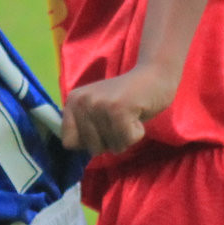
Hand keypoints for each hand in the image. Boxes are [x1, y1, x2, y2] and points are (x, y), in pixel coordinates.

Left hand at [60, 63, 178, 154]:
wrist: (154, 75)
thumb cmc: (127, 98)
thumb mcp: (97, 111)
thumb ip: (84, 127)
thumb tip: (71, 148)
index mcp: (73, 102)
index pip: (68, 142)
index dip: (89, 142)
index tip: (102, 127)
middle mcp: (81, 101)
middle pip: (92, 149)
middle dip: (111, 141)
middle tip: (120, 119)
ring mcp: (99, 105)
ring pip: (112, 147)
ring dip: (125, 137)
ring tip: (129, 115)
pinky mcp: (118, 109)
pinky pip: (127, 140)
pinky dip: (137, 133)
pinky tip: (137, 114)